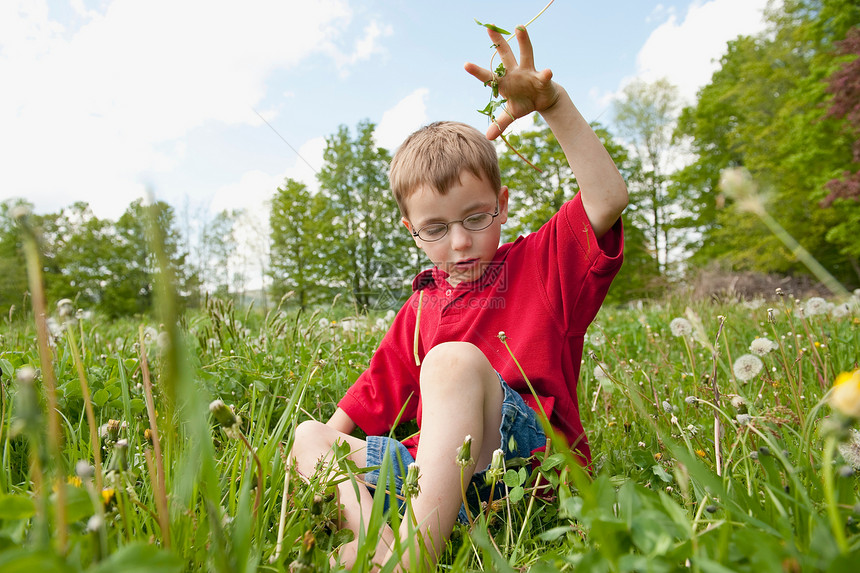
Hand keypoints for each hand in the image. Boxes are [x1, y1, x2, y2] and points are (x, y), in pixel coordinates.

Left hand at [465, 25, 558, 139]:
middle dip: (498, 42)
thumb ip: (500, 123)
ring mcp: (528, 72)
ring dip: (523, 41)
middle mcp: (515, 72)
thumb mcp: (511, 115)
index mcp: (504, 82)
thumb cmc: (524, 103)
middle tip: (489, 27)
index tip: (465, 64)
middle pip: (505, 55)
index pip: (488, 76)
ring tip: (519, 28)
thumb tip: (488, 137)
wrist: (543, 101)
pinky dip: (546, 74)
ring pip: (525, 53)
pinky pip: (543, 75)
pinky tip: (548, 71)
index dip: (477, 71)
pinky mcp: (542, 77)